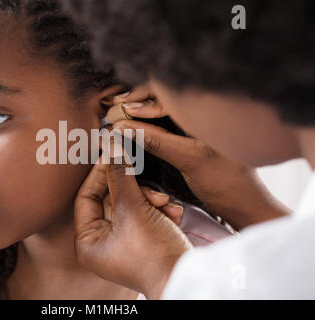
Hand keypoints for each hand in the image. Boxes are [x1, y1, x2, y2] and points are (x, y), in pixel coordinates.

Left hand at [74, 156, 191, 299]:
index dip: (100, 173)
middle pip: (111, 199)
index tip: (114, 153)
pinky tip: (173, 213)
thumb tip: (111, 147)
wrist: (185, 276)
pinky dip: (159, 210)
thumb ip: (120, 176)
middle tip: (146, 180)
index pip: (86, 197)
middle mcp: (101, 242)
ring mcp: (122, 241)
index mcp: (88, 241)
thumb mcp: (133, 209)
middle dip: (135, 189)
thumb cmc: (153, 252)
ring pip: (131, 204)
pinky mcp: (142, 239)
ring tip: (166, 203)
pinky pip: (145, 215)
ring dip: (151, 200)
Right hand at [110, 85, 290, 229]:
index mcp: (211, 107)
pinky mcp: (193, 133)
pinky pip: (166, 119)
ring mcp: (198, 121)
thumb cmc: (227, 182)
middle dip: (136, 98)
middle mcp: (205, 108)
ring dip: (139, 109)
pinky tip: (132, 123)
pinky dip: (147, 120)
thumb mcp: (189, 159)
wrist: (244, 204)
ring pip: (163, 105)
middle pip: (164, 93)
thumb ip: (156, 141)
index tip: (119, 108)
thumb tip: (122, 128)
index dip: (141, 97)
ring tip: (118, 112)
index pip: (170, 90)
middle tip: (113, 106)